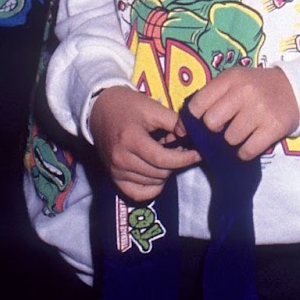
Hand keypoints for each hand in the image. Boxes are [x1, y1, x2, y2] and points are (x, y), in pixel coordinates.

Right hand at [88, 86, 199, 201]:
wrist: (100, 110)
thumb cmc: (128, 106)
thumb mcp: (152, 107)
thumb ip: (174, 122)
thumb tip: (191, 136)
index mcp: (130, 139)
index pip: (162, 159)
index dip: (184, 159)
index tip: (199, 154)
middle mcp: (121, 159)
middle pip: (159, 173)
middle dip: (176, 163)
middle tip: (181, 149)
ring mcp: (116, 171)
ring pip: (152, 184)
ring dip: (165, 173)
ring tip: (166, 155)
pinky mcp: (114, 178)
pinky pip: (138, 194)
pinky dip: (152, 187)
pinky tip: (158, 173)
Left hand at [186, 66, 298, 161]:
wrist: (295, 89)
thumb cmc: (256, 88)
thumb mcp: (234, 82)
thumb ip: (208, 99)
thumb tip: (180, 130)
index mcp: (231, 78)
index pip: (198, 104)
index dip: (196, 118)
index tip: (204, 121)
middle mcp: (245, 91)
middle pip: (211, 123)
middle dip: (216, 129)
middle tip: (227, 125)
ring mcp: (260, 110)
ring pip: (229, 139)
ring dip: (234, 140)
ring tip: (244, 130)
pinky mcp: (273, 128)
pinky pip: (246, 151)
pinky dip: (245, 151)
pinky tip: (252, 141)